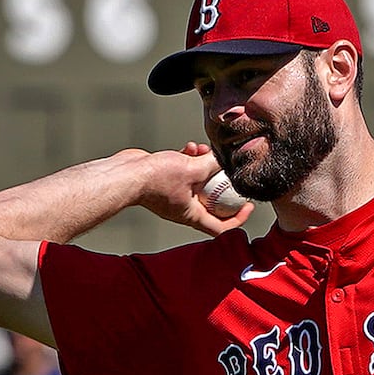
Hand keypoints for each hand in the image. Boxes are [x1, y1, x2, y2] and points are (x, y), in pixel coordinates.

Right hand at [136, 144, 253, 235]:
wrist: (125, 174)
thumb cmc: (154, 179)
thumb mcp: (192, 169)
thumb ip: (212, 165)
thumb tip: (225, 160)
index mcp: (192, 215)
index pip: (221, 227)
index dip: (238, 219)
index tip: (248, 206)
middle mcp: (183, 208)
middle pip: (212, 202)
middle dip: (222, 184)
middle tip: (229, 170)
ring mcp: (173, 195)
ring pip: (198, 182)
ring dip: (205, 166)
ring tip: (204, 151)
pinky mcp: (165, 180)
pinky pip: (184, 171)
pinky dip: (190, 160)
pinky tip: (190, 147)